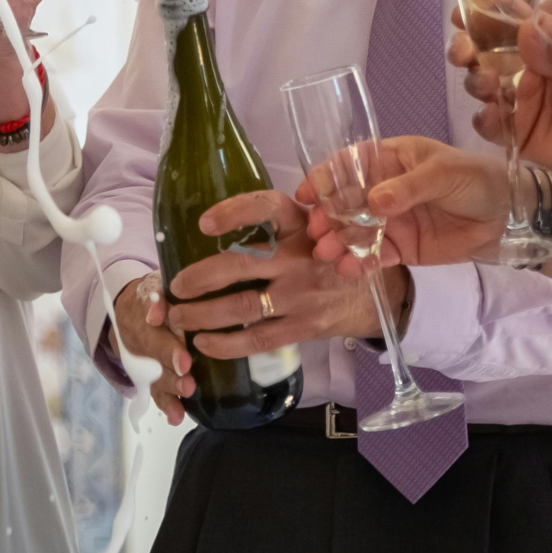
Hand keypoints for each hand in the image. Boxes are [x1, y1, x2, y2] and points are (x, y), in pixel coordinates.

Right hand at [112, 275, 192, 424]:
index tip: (159, 319)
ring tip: (186, 390)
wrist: (129, 310)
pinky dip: (165, 403)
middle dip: (167, 355)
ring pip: (154, 368)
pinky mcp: (147, 373)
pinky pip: (155, 389)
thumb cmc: (162, 293)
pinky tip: (176, 416)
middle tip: (185, 367)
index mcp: (148, 300)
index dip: (155, 311)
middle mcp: (143, 329)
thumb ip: (177, 283)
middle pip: (153, 342)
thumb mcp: (163, 280)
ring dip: (169, 382)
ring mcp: (144, 354)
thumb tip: (207, 274)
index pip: (150, 303)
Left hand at [164, 191, 404, 358]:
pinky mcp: (304, 327)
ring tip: (178, 317)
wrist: (376, 294)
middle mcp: (300, 256)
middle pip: (239, 265)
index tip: (203, 223)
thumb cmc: (331, 252)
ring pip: (240, 307)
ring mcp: (302, 295)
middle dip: (198, 278)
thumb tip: (215, 225)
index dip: (232, 213)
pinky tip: (203, 343)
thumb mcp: (316, 224)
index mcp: (300, 223)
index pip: (265, 208)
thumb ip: (278, 223)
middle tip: (175, 287)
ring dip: (201, 315)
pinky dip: (225, 344)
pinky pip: (257, 339)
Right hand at [298, 137, 509, 274]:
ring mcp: (391, 221)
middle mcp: (383, 189)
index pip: (350, 165)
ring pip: (355, 231)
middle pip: (346, 202)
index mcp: (391, 159)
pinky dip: (360, 263)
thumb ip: (408, 188)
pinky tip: (349, 268)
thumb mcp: (443, 173)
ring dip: (338, 241)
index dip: (325, 177)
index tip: (307, 193)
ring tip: (327, 253)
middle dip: (327, 215)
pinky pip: (375, 256)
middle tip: (317, 231)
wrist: (510, 216)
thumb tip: (374, 202)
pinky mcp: (403, 249)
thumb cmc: (477, 179)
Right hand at [447, 0, 551, 141]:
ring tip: (487, 83)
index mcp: (546, 41)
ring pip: (483, 85)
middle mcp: (527, 67)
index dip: (483, 11)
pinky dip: (486, 119)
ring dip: (476, 81)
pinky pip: (493, 124)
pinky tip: (490, 114)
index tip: (461, 10)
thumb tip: (525, 30)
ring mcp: (521, 99)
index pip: (509, 19)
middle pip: (485, 52)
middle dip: (468, 48)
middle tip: (462, 52)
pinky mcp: (520, 132)